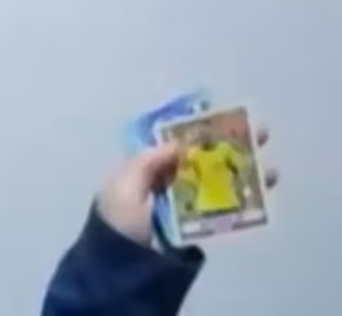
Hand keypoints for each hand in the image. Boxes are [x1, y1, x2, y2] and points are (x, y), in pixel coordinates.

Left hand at [97, 128, 278, 245]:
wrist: (123, 272)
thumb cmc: (120, 224)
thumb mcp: (122, 187)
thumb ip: (147, 162)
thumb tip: (176, 143)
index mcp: (139, 172)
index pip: (169, 144)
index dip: (194, 130)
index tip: (222, 117)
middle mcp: (160, 186)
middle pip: (198, 160)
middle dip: (227, 146)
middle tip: (258, 133)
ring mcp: (180, 208)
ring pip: (215, 183)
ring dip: (242, 171)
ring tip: (267, 165)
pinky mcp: (195, 230)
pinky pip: (221, 210)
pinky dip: (242, 200)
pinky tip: (262, 190)